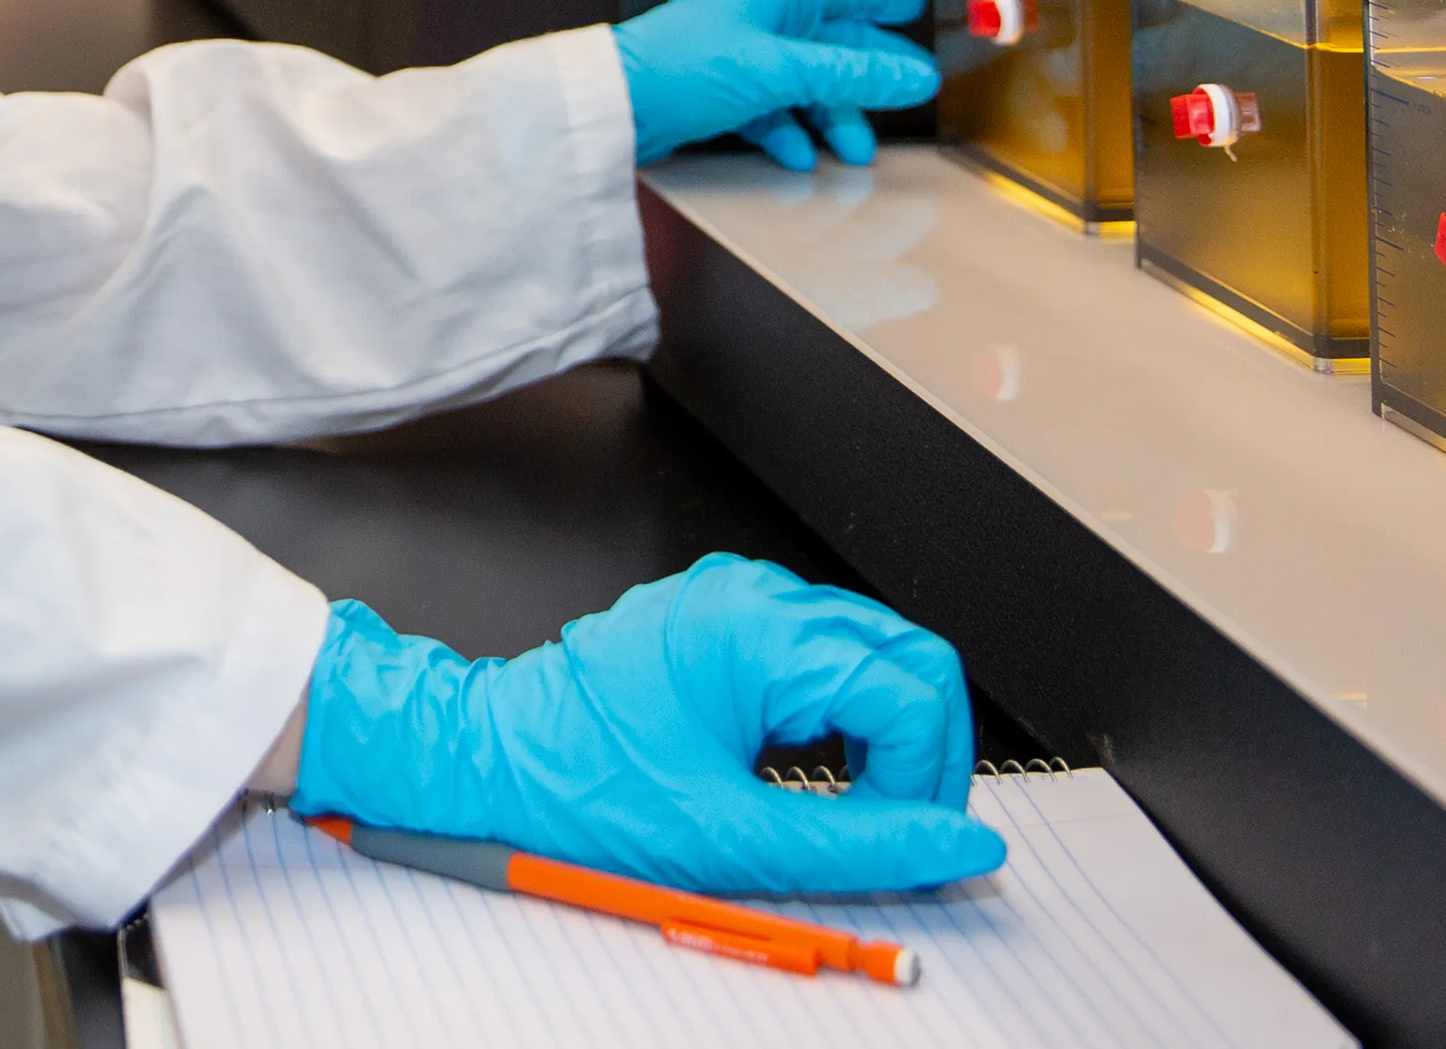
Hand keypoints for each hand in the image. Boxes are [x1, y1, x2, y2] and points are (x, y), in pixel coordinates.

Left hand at [291, 556, 1005, 895]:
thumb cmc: (579, 786)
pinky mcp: (731, 622)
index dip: (929, 778)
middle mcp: (758, 597)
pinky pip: (825, 656)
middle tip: (900, 826)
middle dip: (924, 752)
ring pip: (875, 655)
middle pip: (910, 658)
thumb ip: (863, 843)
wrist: (489, 757)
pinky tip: (813, 767)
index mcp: (760, 630)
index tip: (906, 837)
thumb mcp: (733, 837)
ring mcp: (745, 602)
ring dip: (885, 736)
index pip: (912, 690)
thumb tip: (956, 848)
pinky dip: (842, 716)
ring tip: (851, 804)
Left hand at [610, 0, 935, 166]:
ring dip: (829, 116)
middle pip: (827, 44)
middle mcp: (755, 20)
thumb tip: (912, 75)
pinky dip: (786, 133)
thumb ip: (849, 73)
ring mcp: (736, 58)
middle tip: (903, 96)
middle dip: (865, 75)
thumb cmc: (682, 66)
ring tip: (852, 152)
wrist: (615, 106)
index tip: (911, 5)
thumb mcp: (779, 69)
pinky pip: (767, 111)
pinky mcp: (717, 95)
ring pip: (801, 85)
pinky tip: (797, 156)